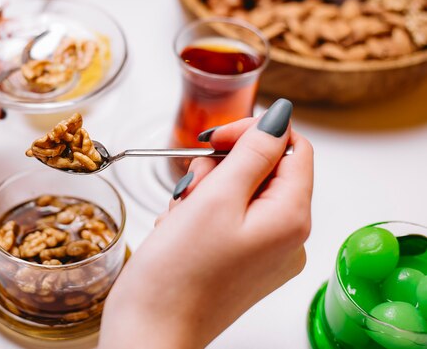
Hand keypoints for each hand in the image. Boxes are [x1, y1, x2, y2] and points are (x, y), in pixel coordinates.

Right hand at [99, 99, 313, 348]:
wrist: (150, 332)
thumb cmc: (178, 273)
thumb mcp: (216, 199)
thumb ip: (252, 152)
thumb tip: (279, 116)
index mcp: (291, 217)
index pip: (292, 147)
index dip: (253, 133)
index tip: (213, 139)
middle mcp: (287, 236)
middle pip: (263, 170)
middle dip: (220, 170)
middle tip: (190, 189)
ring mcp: (264, 252)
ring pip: (239, 193)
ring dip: (204, 193)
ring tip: (179, 217)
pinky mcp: (241, 261)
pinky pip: (227, 218)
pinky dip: (200, 215)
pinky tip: (178, 232)